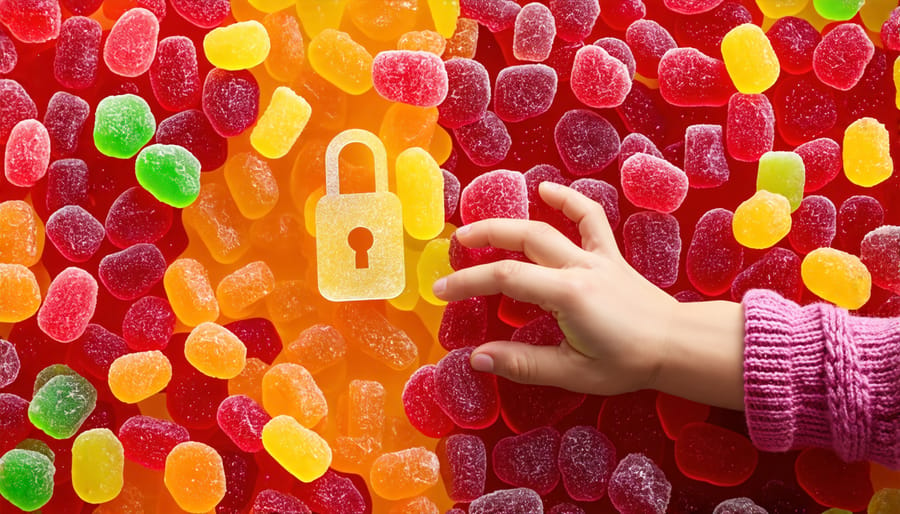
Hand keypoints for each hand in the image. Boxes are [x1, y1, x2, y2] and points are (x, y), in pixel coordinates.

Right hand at [433, 182, 745, 408]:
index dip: (468, 282)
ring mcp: (596, 257)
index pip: (506, 278)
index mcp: (568, 295)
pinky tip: (546, 190)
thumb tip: (478, 358)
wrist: (677, 345)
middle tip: (453, 248)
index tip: (441, 291)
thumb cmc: (628, 363)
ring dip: (511, 222)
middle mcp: (579, 267)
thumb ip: (524, 363)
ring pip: (547, 227)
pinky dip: (569, 201)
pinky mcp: (610, 255)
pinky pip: (590, 218)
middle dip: (483, 239)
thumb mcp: (574, 372)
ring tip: (480, 224)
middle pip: (522, 240)